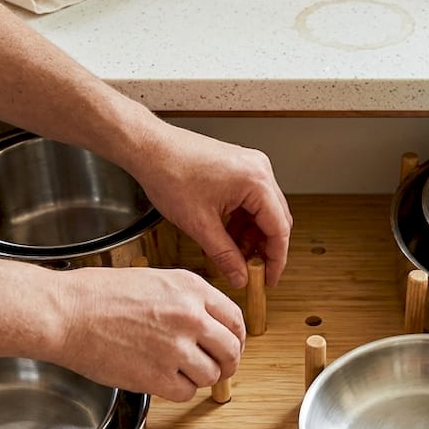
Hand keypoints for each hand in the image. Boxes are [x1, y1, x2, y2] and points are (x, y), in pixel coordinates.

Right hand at [52, 267, 245, 401]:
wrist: (66, 313)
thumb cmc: (97, 295)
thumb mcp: (153, 280)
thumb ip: (185, 299)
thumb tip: (206, 321)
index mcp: (190, 288)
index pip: (234, 318)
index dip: (236, 338)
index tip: (231, 346)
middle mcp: (189, 316)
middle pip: (231, 350)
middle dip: (227, 363)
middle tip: (217, 369)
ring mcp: (175, 347)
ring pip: (211, 375)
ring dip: (199, 378)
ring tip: (179, 372)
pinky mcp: (157, 376)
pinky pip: (185, 392)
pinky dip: (177, 391)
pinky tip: (162, 380)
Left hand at [130, 122, 292, 288]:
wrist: (150, 149)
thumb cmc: (170, 174)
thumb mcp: (200, 225)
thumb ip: (225, 255)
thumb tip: (240, 276)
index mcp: (256, 181)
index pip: (279, 228)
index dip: (275, 259)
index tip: (269, 279)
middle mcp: (259, 170)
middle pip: (275, 219)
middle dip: (263, 248)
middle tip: (252, 271)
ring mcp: (249, 166)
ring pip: (262, 211)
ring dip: (251, 235)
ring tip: (234, 256)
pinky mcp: (238, 167)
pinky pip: (250, 200)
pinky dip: (242, 221)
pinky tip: (227, 236)